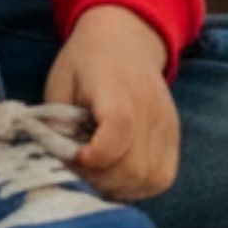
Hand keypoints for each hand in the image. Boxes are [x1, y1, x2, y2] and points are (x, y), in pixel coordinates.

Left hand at [45, 5, 179, 201]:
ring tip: (95, 173)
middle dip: (98, 179)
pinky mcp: (173, 139)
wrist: (125, 40)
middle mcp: (149, 112)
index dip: (91, 157)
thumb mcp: (59, 85)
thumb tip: (55, 163)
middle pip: (132, 167)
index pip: (116, 135)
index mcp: (118, 93)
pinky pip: (160, 179)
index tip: (73, 156)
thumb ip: (56, 124)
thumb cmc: (84, 63)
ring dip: (118, 187)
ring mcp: (166, 127)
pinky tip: (116, 174)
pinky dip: (137, 185)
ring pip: (148, 180)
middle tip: (78, 169)